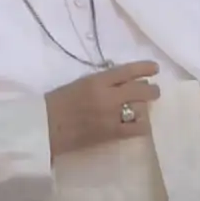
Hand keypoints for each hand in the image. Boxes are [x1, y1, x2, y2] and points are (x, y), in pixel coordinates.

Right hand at [45, 61, 160, 157]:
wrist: (45, 126)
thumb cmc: (58, 103)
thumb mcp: (79, 84)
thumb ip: (101, 82)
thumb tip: (123, 82)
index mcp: (97, 80)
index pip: (128, 70)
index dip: (145, 68)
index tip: (155, 68)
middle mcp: (107, 95)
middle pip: (140, 89)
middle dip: (151, 90)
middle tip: (154, 92)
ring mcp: (110, 115)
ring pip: (141, 109)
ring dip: (143, 109)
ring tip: (142, 111)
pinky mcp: (110, 133)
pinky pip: (136, 129)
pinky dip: (141, 126)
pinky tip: (141, 126)